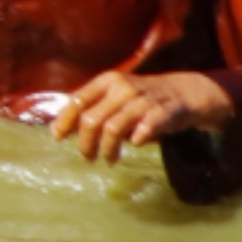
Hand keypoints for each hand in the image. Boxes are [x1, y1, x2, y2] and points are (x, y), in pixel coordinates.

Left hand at [47, 66, 231, 164]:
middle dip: (85, 143)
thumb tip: (60, 129)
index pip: (77, 100)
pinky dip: (136, 140)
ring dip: (107, 149)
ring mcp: (142, 99)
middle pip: (92, 119)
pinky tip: (134, 145)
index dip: (65, 121)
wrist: (184, 91)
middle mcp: (122, 87)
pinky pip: (143, 129)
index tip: (57, 138)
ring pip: (113, 128)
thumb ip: (93, 108)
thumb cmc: (142, 98)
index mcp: (107, 81)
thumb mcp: (115, 96)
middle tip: (87, 157)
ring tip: (109, 160)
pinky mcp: (162, 112)